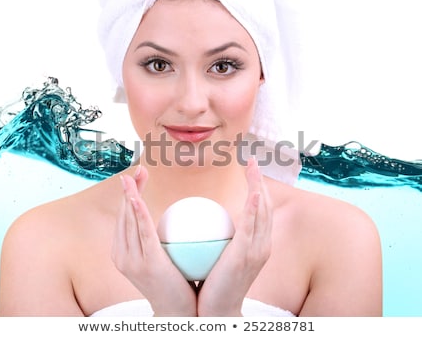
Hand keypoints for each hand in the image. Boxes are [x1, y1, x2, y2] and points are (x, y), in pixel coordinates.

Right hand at [111, 166, 196, 315]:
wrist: (177, 312)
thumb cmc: (174, 283)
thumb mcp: (163, 259)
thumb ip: (160, 239)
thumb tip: (173, 216)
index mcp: (122, 252)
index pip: (125, 217)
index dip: (129, 194)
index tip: (138, 177)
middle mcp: (121, 255)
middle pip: (123, 215)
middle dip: (129, 189)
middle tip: (138, 169)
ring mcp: (131, 260)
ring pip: (129, 220)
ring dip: (130, 195)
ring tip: (133, 176)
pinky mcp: (145, 263)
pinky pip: (142, 232)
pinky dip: (137, 212)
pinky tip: (136, 197)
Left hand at [197, 158, 273, 315]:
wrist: (218, 311)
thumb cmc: (215, 284)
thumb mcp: (221, 258)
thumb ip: (220, 238)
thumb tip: (205, 221)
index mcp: (258, 244)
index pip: (260, 210)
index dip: (258, 189)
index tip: (250, 172)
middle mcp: (263, 245)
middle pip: (266, 206)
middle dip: (261, 182)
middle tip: (252, 162)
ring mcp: (257, 250)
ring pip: (263, 212)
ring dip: (259, 187)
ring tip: (253, 167)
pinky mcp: (246, 256)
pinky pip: (251, 227)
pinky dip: (255, 208)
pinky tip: (252, 193)